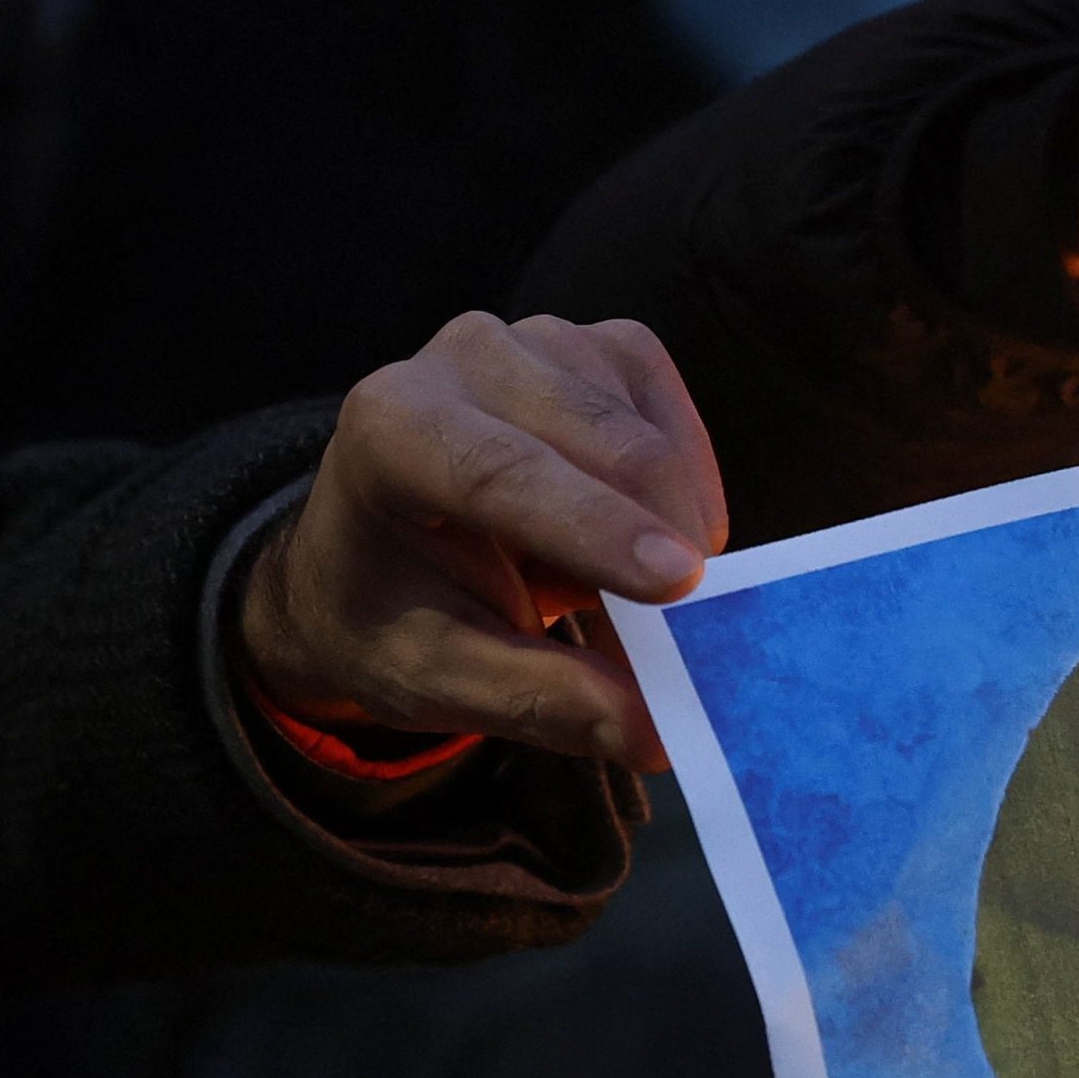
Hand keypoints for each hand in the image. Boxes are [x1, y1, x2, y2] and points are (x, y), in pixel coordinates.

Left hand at [240, 312, 725, 772]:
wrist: (380, 558)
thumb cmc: (396, 619)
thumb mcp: (447, 683)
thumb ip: (548, 703)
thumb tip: (658, 737)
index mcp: (391, 432)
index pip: (502, 470)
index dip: (597, 527)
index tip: (683, 583)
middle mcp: (459, 361)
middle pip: (599, 438)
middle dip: (666, 534)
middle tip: (698, 630)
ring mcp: (534, 341)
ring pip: (644, 424)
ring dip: (674, 515)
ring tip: (647, 588)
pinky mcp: (596, 348)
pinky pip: (670, 407)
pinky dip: (687, 478)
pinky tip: (658, 530)